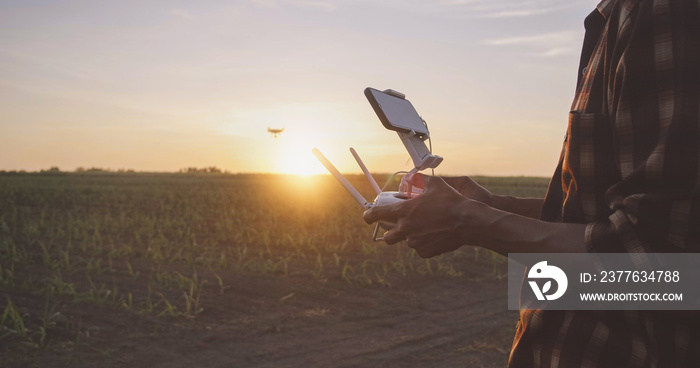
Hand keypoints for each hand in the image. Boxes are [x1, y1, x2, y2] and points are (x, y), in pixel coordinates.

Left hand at [363, 175, 487, 257]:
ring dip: (411, 236)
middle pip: (387, 237)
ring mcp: (415, 242)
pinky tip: (434, 235)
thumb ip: (420, 181)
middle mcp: (406, 228)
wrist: (467, 221)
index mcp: (404, 212)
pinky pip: (420, 249)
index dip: (369, 215)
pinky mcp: (425, 252)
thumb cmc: (451, 201)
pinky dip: (424, 243)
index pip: (376, 214)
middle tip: (399, 226)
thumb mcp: (435, 184)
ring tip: (425, 228)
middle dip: (390, 232)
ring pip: (406, 241)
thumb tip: (413, 178)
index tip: (367, 216)